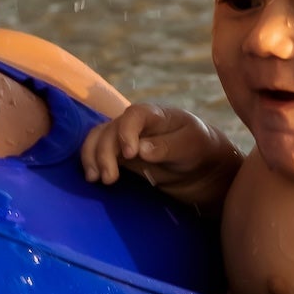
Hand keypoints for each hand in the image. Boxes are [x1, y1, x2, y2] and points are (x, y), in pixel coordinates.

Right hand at [79, 100, 237, 206]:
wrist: (202, 166)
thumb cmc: (201, 149)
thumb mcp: (191, 146)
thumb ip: (168, 147)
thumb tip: (141, 150)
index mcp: (156, 115)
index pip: (134, 115)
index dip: (126, 132)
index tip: (130, 154)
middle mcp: (136, 123)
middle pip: (111, 129)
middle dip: (105, 152)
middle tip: (110, 178)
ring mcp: (125, 138)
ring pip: (99, 139)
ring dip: (92, 156)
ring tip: (96, 179)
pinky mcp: (120, 155)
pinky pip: (98, 152)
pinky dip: (91, 162)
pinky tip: (93, 178)